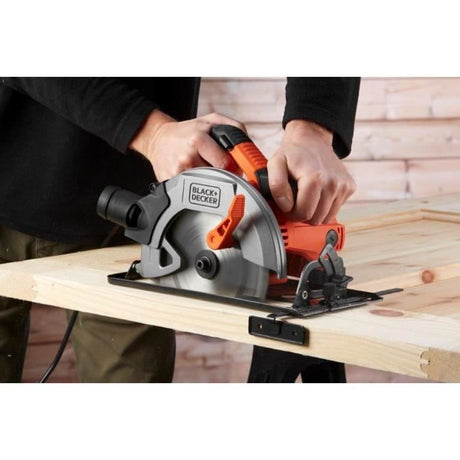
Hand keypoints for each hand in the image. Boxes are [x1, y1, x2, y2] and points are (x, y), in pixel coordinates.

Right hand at [130, 110, 244, 180]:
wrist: (159, 139)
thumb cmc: (188, 131)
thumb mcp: (212, 120)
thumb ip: (235, 127)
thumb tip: (248, 147)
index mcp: (198, 140)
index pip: (225, 163)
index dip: (233, 168)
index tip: (234, 168)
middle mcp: (187, 157)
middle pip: (217, 177)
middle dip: (222, 175)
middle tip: (220, 170)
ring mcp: (177, 172)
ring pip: (206, 186)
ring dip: (210, 182)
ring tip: (205, 171)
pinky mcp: (170, 182)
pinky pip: (191, 191)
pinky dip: (196, 186)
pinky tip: (193, 177)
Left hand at [267, 120, 355, 223]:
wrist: (313, 140)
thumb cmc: (293, 153)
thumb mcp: (275, 164)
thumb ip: (276, 185)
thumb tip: (286, 205)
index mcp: (315, 178)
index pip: (303, 213)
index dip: (292, 212)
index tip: (288, 204)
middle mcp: (333, 183)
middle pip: (316, 218)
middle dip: (303, 213)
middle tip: (297, 201)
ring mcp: (343, 186)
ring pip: (327, 217)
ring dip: (315, 212)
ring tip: (307, 197)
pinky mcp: (350, 187)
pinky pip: (335, 210)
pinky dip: (325, 206)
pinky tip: (319, 193)